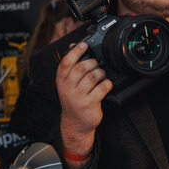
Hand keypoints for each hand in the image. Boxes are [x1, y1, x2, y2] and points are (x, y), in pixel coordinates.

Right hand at [56, 42, 111, 156]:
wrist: (75, 123)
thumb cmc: (73, 100)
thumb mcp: (67, 84)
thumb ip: (70, 67)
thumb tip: (74, 46)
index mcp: (61, 81)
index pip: (66, 62)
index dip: (76, 51)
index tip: (84, 45)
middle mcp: (68, 88)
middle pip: (82, 68)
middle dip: (93, 63)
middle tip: (96, 65)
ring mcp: (78, 97)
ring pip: (93, 77)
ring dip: (101, 73)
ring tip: (101, 75)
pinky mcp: (89, 104)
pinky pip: (102, 88)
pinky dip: (107, 84)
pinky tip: (106, 85)